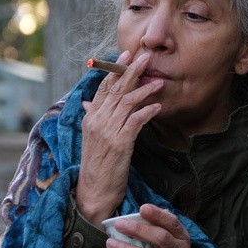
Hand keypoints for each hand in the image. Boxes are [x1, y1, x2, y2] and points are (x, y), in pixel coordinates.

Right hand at [76, 51, 163, 223]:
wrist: (94, 191)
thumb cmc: (96, 165)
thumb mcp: (92, 138)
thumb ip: (93, 118)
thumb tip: (89, 102)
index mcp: (90, 118)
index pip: (103, 88)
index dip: (115, 70)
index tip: (126, 56)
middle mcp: (97, 121)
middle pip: (116, 90)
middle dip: (131, 71)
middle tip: (145, 58)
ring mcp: (108, 131)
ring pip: (127, 102)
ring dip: (145, 89)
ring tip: (158, 81)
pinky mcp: (120, 144)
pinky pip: (136, 121)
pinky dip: (148, 111)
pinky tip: (158, 106)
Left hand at [107, 204, 197, 247]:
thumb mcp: (177, 246)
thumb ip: (165, 229)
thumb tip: (146, 210)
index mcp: (183, 241)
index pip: (173, 224)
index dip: (158, 215)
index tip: (143, 208)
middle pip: (160, 238)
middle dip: (138, 229)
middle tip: (119, 224)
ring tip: (110, 243)